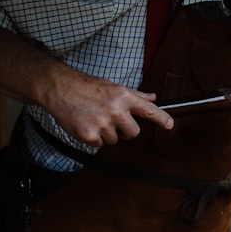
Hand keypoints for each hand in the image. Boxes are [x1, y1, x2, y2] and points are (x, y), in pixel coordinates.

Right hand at [43, 70, 173, 147]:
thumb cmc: (87, 87)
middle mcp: (116, 110)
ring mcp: (102, 124)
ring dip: (107, 133)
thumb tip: (152, 98)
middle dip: (126, 131)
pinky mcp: (90, 135)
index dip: (161, 119)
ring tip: (95, 118)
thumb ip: (134, 95)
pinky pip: (100, 145)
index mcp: (123, 96)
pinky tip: (87, 124)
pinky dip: (94, 138)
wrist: (60, 89)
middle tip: (113, 121)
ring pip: (115, 140)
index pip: (148, 110)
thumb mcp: (113, 86)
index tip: (170, 125)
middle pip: (134, 133)